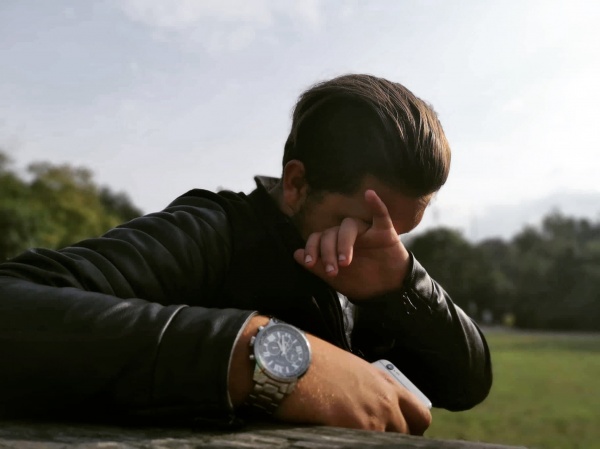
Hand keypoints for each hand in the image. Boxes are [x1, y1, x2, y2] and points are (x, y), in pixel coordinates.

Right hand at [230, 316, 430, 434]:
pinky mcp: (356, 427)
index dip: (410, 428)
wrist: (288, 358)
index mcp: (383, 381)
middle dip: (395, 437)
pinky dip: (353, 442)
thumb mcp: (346, 368)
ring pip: (387, 440)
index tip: (396, 433)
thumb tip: (361, 406)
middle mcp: (385, 398)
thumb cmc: (309, 359)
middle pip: (409, 433)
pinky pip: (366, 444)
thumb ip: (363, 388)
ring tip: (349, 434)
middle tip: (375, 437)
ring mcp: (374, 416)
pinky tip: (337, 437)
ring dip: (371, 440)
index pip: (419, 414)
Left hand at [293, 190, 410, 299]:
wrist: (387, 290)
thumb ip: (317, 266)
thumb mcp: (335, 278)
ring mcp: (366, 231)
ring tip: (344, 262)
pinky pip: (380, 214)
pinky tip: (369, 195)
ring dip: (344, 242)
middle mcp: (347, 234)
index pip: (318, 237)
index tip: (310, 263)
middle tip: (332, 271)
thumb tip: (296, 253)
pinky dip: (376, 204)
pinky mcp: (385, 231)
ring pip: (349, 225)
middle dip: (328, 252)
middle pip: (331, 232)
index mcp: (334, 243)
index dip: (311, 248)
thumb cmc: (360, 281)